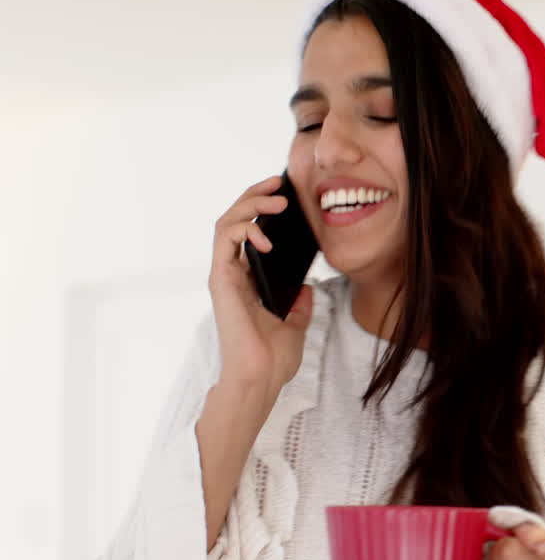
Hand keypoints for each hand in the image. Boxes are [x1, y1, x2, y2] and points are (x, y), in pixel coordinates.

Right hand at [208, 175, 313, 394]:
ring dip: (250, 204)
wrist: (262, 377)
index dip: (262, 208)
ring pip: (226, 222)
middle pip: (235, 220)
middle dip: (254, 195)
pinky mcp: (221, 279)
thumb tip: (309, 286)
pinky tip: (265, 233)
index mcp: (247, 280)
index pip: (249, 232)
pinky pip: (225, 239)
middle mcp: (232, 273)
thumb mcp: (295, 324)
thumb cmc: (274, 358)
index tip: (286, 193)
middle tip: (278, 182)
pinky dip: (244, 228)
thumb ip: (299, 304)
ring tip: (276, 199)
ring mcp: (224, 275)